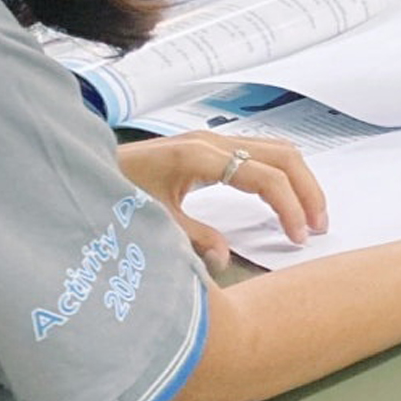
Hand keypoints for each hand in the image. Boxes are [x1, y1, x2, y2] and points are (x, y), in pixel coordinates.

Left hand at [116, 132, 327, 272]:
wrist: (81, 169)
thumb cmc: (111, 192)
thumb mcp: (150, 221)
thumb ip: (192, 239)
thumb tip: (225, 260)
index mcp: (201, 155)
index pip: (266, 177)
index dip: (289, 208)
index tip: (299, 238)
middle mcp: (213, 141)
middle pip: (285, 156)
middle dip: (308, 191)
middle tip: (319, 227)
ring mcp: (213, 140)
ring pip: (279, 150)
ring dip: (300, 181)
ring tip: (310, 215)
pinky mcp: (210, 148)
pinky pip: (262, 153)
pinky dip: (283, 175)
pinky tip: (283, 199)